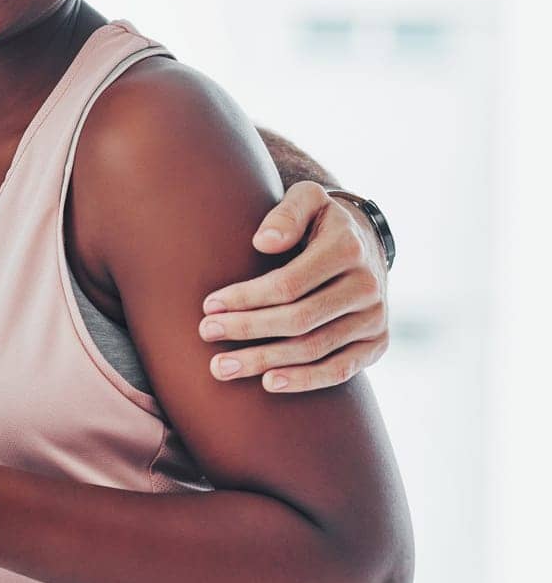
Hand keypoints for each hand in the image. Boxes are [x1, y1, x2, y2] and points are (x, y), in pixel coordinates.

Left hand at [199, 182, 388, 392]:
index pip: (288, 284)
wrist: (364, 243)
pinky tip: (268, 383)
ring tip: (222, 368)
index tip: (209, 305)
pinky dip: (304, 380)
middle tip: (206, 334)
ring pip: (314, 349)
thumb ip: (286, 214)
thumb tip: (263, 242)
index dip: (246, 297)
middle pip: (298, 319)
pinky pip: (340, 370)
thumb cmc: (319, 221)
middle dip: (247, 330)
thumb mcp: (307, 199)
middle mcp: (367, 287)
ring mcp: (375, 318)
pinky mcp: (377, 343)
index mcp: (347, 250)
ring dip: (265, 361)